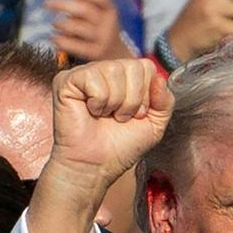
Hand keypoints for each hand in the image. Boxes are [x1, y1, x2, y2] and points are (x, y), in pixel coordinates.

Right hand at [41, 59, 172, 205]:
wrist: (95, 167)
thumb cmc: (120, 147)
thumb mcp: (154, 125)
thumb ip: (165, 101)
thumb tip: (160, 76)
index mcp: (125, 77)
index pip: (146, 66)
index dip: (146, 95)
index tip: (136, 116)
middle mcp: (105, 70)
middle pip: (132, 66)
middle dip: (132, 100)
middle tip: (119, 118)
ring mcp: (85, 73)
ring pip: (114, 70)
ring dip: (115, 102)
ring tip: (105, 116)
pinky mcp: (66, 80)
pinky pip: (93, 78)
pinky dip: (98, 101)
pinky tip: (91, 112)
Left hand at [46, 0, 133, 61]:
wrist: (116, 56)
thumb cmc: (100, 28)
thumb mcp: (100, 12)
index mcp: (110, 10)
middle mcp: (109, 25)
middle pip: (84, 10)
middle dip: (63, 4)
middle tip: (48, 4)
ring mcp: (103, 40)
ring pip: (77, 28)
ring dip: (61, 24)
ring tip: (55, 24)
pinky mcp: (95, 54)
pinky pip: (75, 46)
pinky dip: (62, 41)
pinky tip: (55, 38)